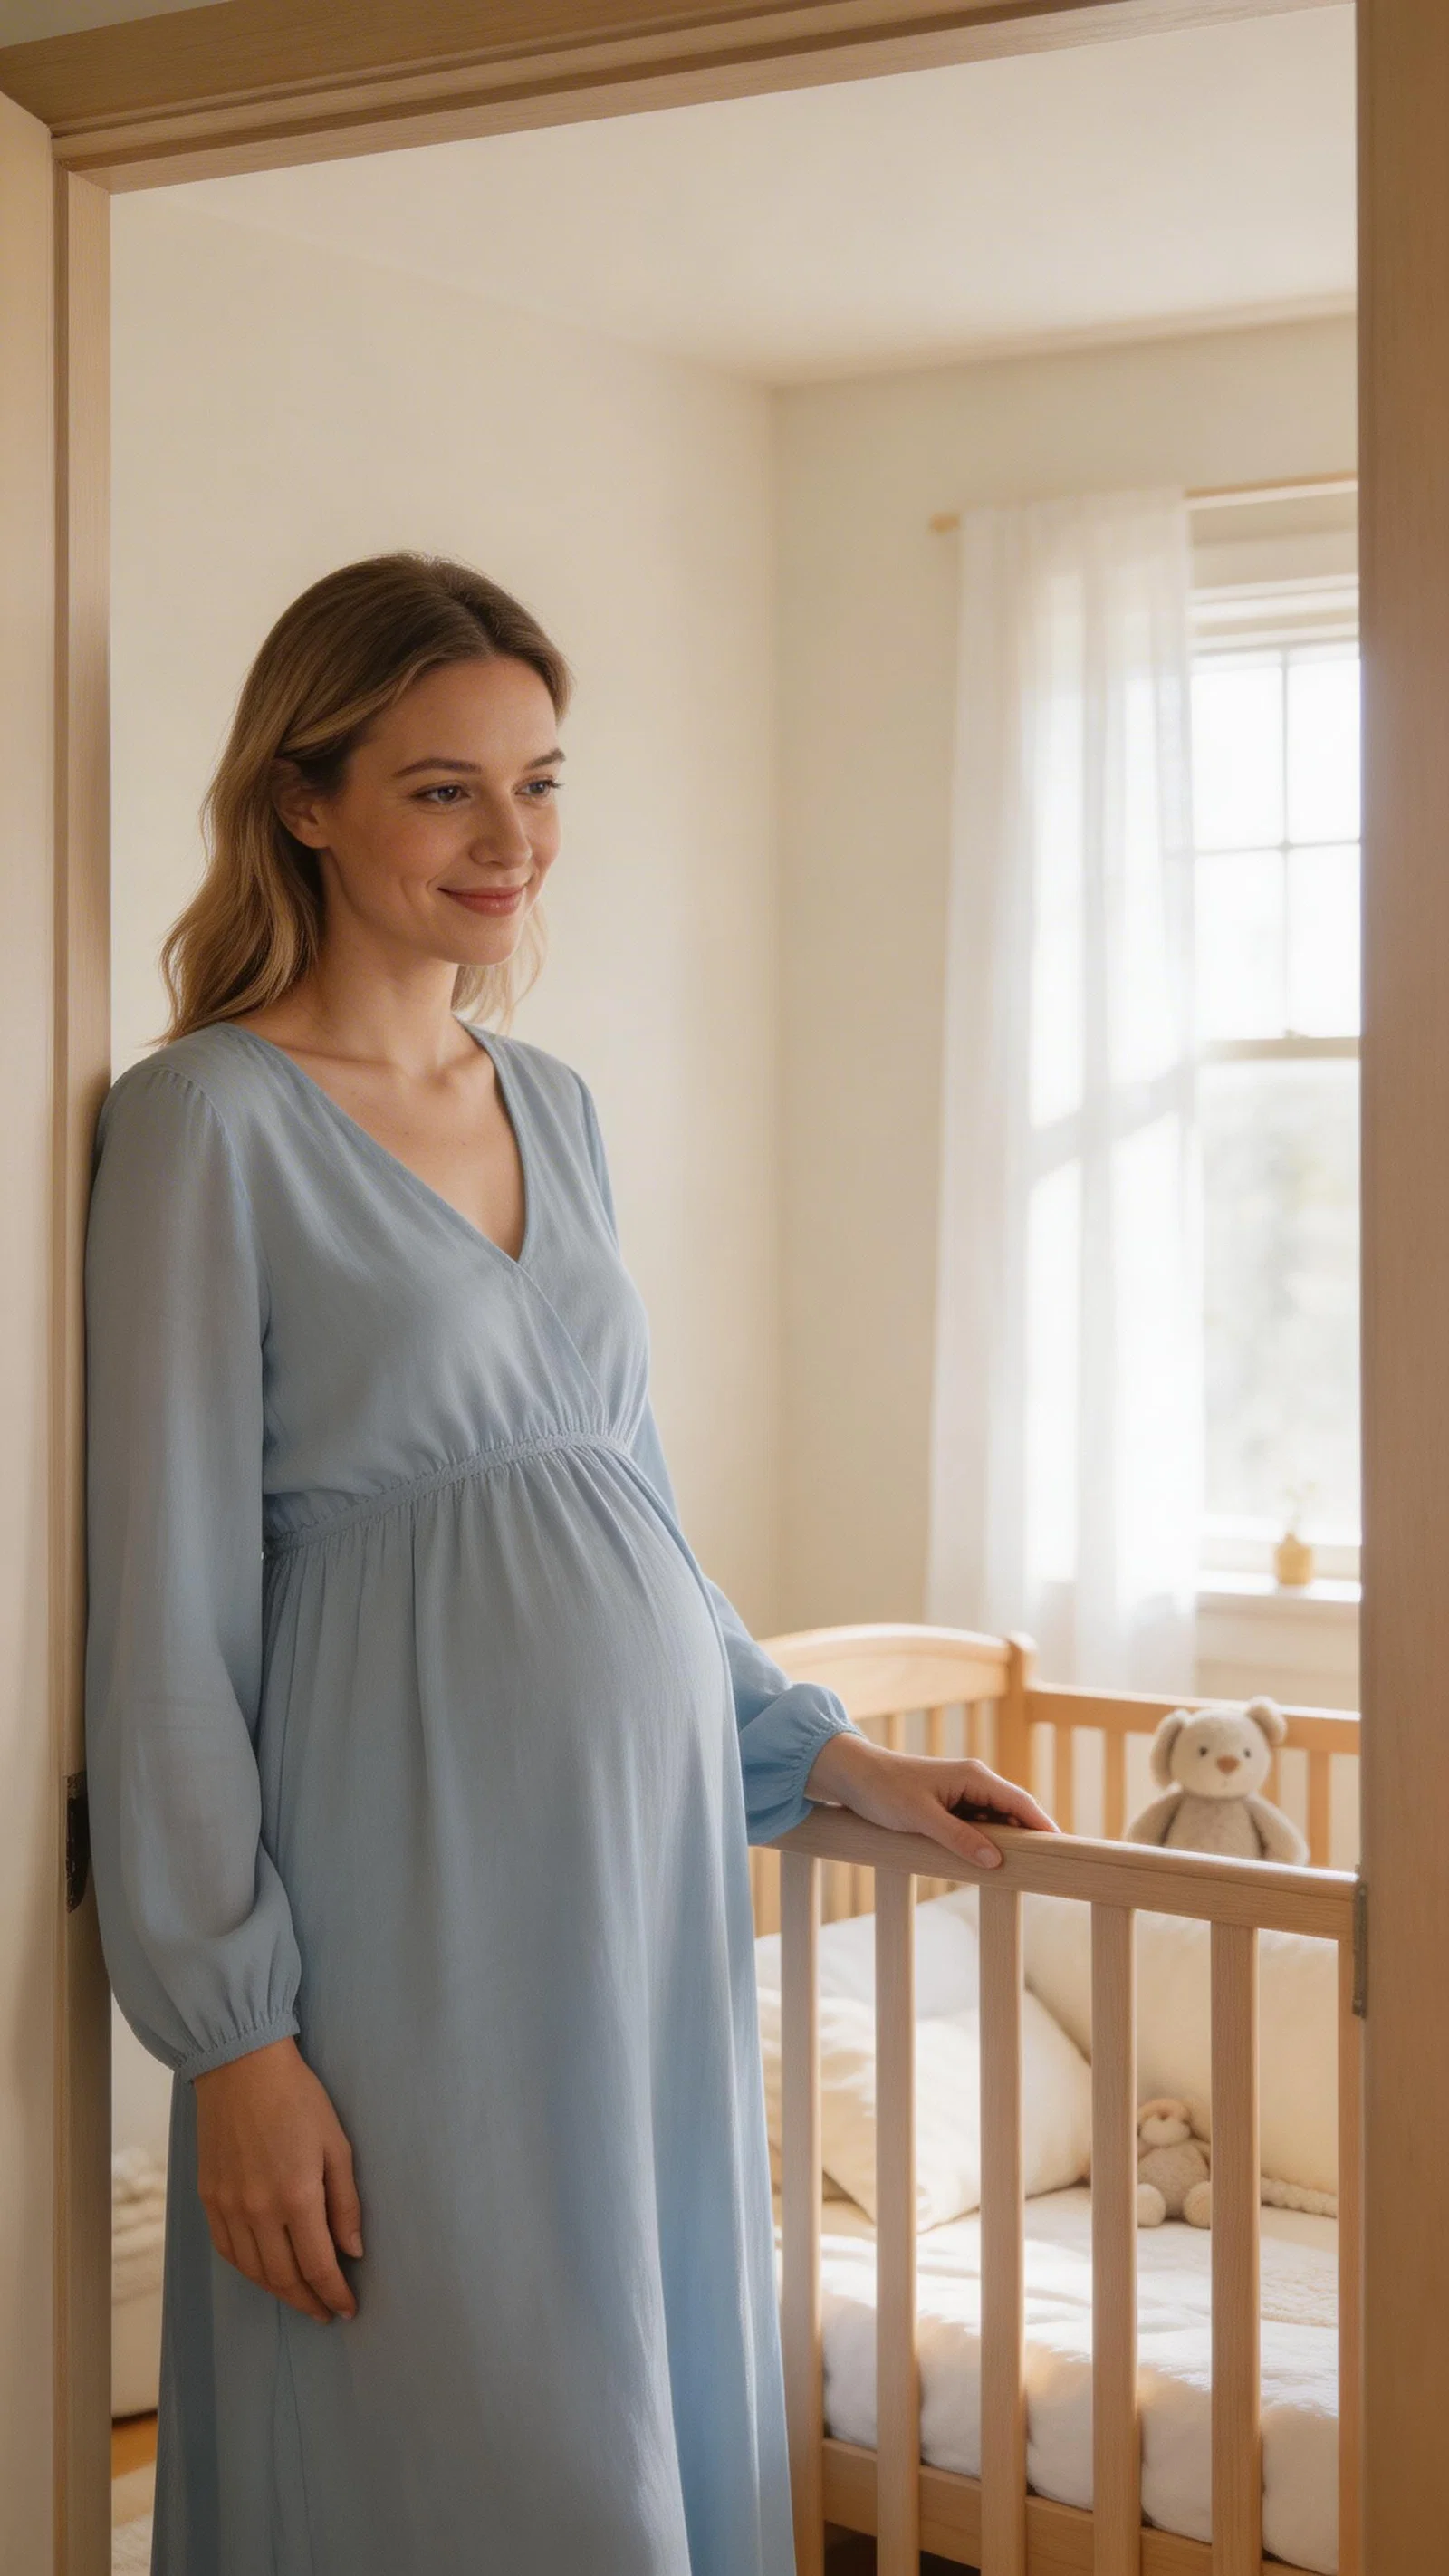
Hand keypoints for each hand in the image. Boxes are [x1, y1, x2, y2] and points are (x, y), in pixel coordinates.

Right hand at [193, 2035, 362, 2322]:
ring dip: (279, 2292)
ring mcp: (228, 2207)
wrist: (240, 2068)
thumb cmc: (298, 2099)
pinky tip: (265, 2272)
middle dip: (308, 2301)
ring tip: (300, 2298)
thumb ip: (345, 2203)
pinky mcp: (208, 2199)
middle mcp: (258, 2210)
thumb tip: (353, 2251)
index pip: (318, 2265)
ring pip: (253, 2271)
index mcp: (296, 2196)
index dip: (335, 2293)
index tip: (348, 2309)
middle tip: (326, 2312)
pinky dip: (249, 2270)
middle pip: (284, 2278)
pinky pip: (228, 2251)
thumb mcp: (336, 2145)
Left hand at [803, 1733, 1057, 1870]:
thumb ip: (959, 1839)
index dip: (1044, 1825)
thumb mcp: (921, 1818)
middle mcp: (974, 1781)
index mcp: (974, 1776)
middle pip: (1014, 1811)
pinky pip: (979, 1824)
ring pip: (997, 1820)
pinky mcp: (951, 1804)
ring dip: (1008, 1842)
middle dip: (1031, 1837)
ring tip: (1025, 1871)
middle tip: (1050, 1868)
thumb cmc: (885, 1791)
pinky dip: (987, 1842)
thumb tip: (997, 1860)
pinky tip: (990, 1862)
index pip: (1021, 1801)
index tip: (1064, 1848)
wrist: (853, 1776)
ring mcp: (963, 1792)